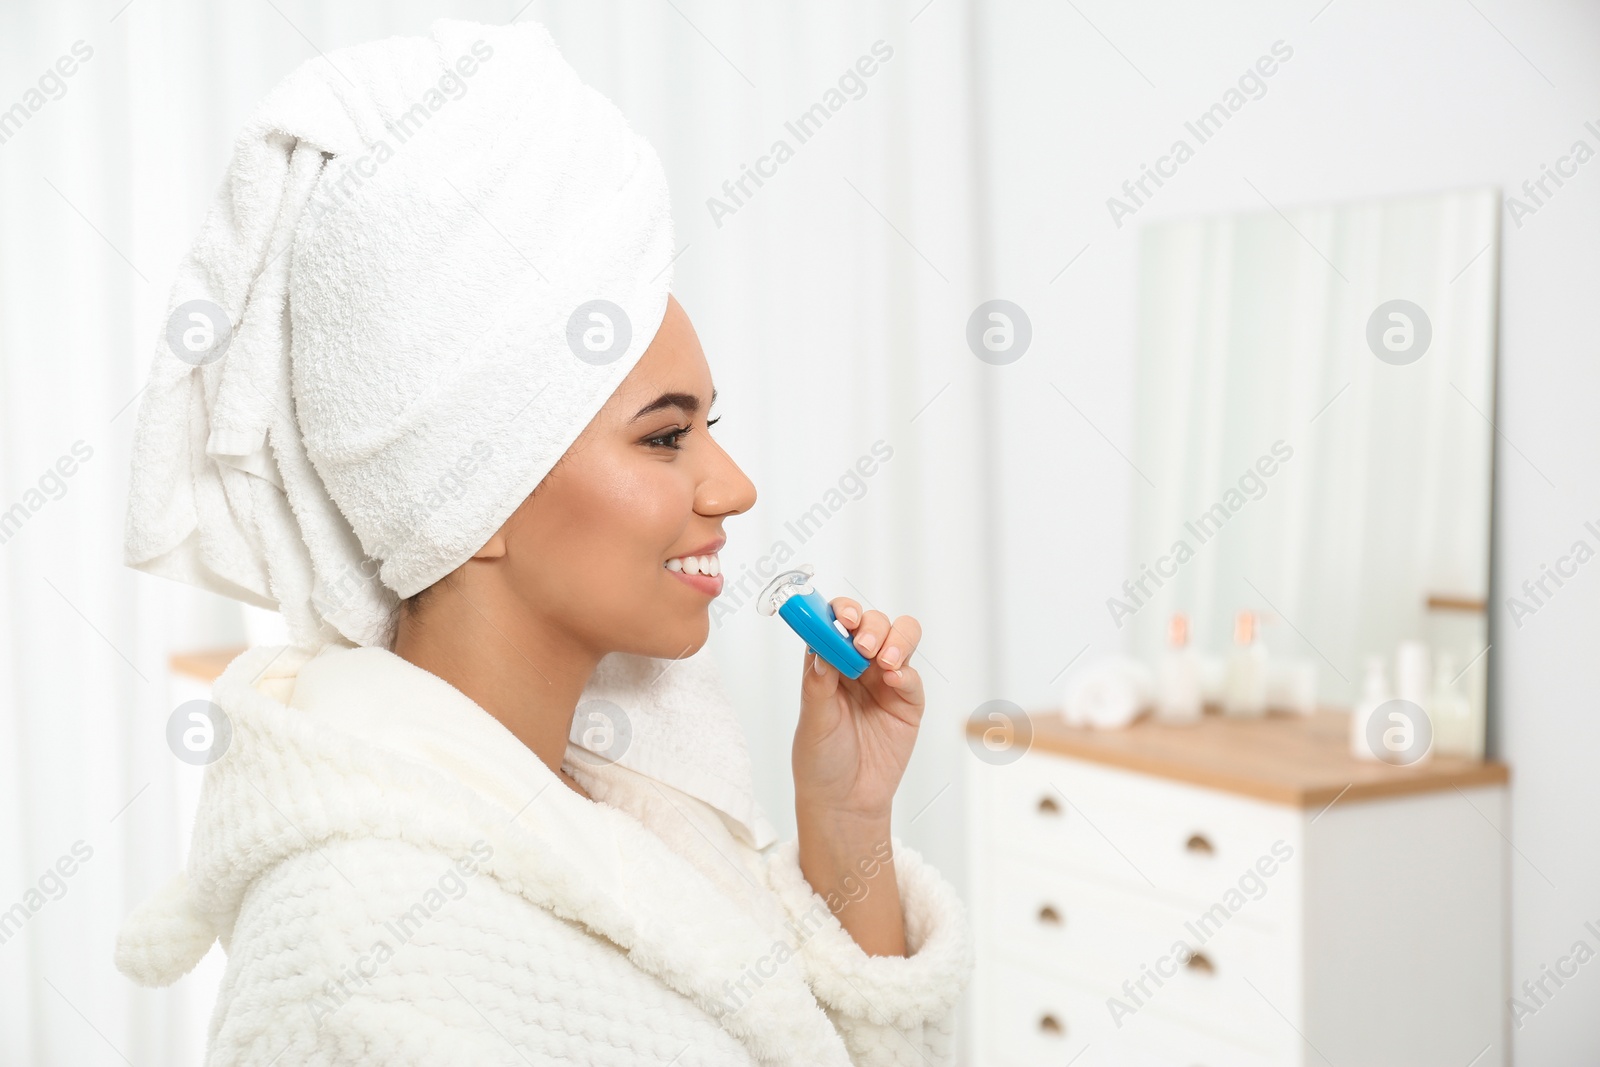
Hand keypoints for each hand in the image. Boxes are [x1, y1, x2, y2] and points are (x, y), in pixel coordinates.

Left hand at [792, 599, 924, 823]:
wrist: (846, 802)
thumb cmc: (821, 761)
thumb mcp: (813, 722)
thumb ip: (818, 684)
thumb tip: (820, 647)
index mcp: (828, 663)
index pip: (836, 622)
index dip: (840, 611)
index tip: (842, 617)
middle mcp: (857, 666)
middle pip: (872, 623)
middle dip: (870, 626)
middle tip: (863, 646)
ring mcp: (885, 681)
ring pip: (900, 638)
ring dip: (895, 639)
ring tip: (884, 661)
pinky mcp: (908, 701)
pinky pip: (913, 676)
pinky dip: (906, 672)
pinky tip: (894, 681)